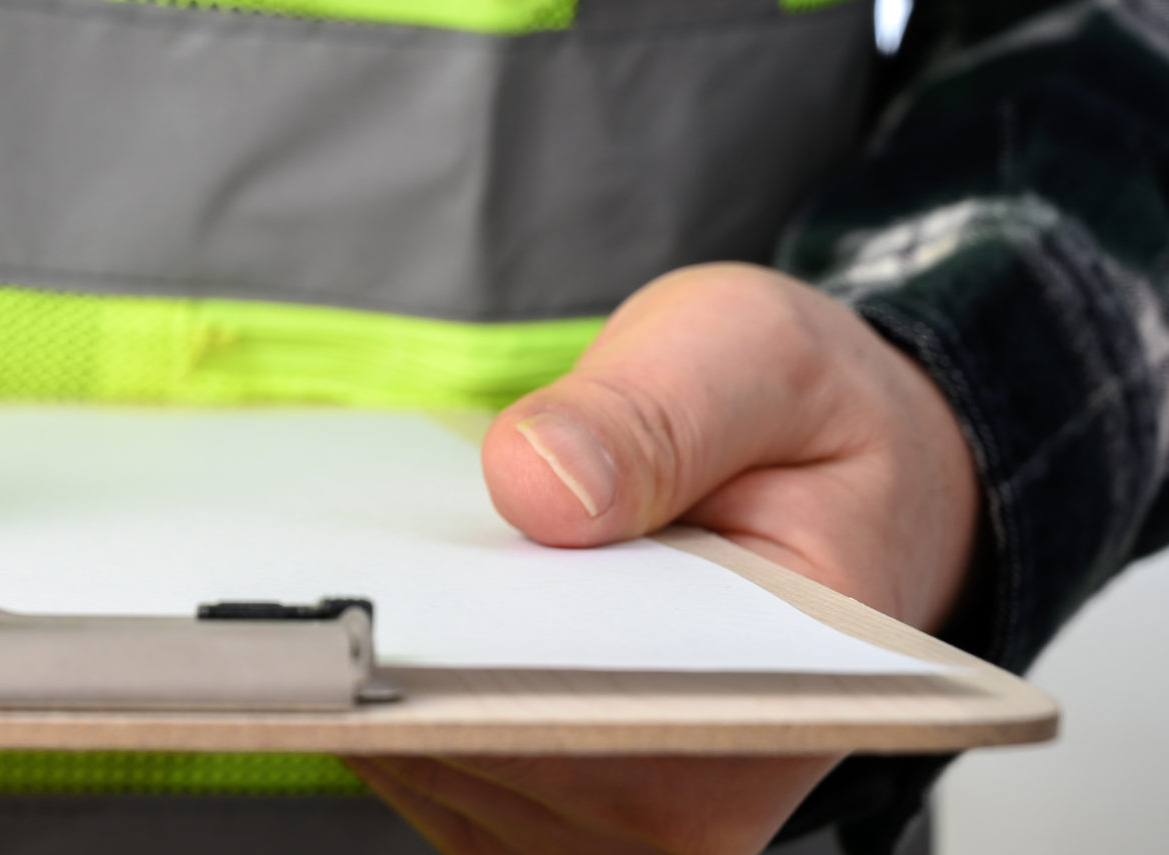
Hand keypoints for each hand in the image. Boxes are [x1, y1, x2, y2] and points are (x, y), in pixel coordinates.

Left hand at [348, 264, 981, 853]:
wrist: (848, 474)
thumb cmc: (812, 423)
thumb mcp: (755, 359)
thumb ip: (654, 415)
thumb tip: (535, 483)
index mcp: (772, 709)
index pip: (578, 717)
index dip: (458, 660)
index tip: (359, 589)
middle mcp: (686, 806)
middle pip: (482, 746)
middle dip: (395, 643)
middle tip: (321, 544)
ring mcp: (604, 816)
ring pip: (427, 759)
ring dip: (376, 656)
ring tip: (357, 548)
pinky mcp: (538, 795)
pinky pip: (417, 753)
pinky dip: (382, 668)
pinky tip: (382, 580)